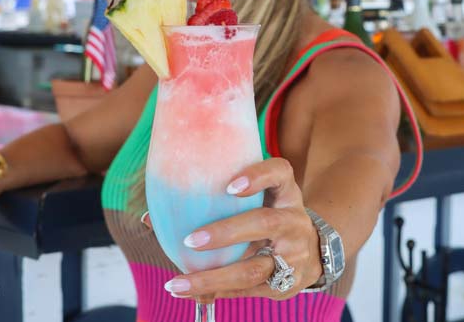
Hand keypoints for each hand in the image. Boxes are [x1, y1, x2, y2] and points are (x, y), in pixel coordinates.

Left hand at [162, 158, 323, 300]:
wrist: (311, 252)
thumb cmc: (267, 215)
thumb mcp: (258, 200)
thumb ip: (216, 200)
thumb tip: (152, 217)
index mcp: (286, 192)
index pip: (280, 173)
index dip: (257, 176)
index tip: (229, 186)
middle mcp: (294, 221)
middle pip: (265, 223)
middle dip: (226, 233)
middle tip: (190, 240)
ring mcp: (294, 255)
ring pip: (254, 269)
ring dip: (212, 277)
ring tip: (176, 283)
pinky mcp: (286, 285)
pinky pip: (249, 291)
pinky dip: (218, 292)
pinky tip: (192, 292)